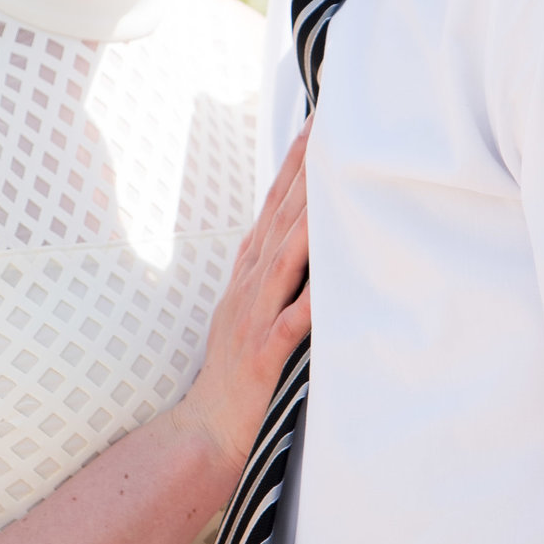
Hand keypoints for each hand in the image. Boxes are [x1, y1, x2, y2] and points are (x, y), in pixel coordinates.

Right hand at [177, 128, 311, 476]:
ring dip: (309, 222)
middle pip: (282, 216)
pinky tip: (329, 284)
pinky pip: (291, 323)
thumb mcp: (249, 300)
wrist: (210, 423)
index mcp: (251, 267)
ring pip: (285, 259)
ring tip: (334, 184)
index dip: (297, 159)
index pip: (276, 201)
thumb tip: (297, 221)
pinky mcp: (265, 352)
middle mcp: (252, 282)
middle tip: (331, 125)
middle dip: (307, 170)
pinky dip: (310, 301)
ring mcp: (256, 315)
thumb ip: (271, 260)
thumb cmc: (238, 361)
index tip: (320, 120)